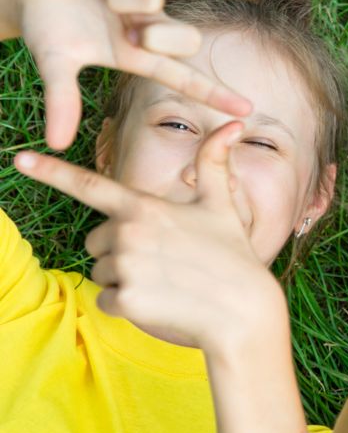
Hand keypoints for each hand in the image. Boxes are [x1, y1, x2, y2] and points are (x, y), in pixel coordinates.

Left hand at [13, 123, 276, 353]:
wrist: (241, 308)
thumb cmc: (231, 253)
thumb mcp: (221, 204)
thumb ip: (214, 162)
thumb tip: (233, 124)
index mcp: (145, 207)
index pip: (90, 185)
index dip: (51, 171)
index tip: (20, 159)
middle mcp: (128, 233)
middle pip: (95, 240)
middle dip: (118, 249)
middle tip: (161, 257)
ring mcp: (125, 268)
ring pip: (100, 271)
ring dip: (124, 278)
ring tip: (165, 279)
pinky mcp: (126, 300)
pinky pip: (107, 300)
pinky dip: (129, 304)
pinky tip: (161, 301)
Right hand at [15, 0, 250, 148]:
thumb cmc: (47, 29)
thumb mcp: (55, 62)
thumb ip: (61, 100)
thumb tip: (56, 145)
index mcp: (137, 55)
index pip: (184, 79)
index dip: (216, 94)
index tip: (247, 110)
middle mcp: (149, 26)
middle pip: (189, 40)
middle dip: (162, 36)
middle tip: (131, 33)